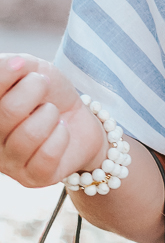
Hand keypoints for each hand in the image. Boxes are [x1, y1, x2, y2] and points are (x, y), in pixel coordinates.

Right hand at [0, 54, 105, 187]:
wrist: (79, 120)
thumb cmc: (49, 94)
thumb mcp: (33, 69)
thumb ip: (15, 64)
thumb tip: (13, 64)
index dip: (5, 74)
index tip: (23, 64)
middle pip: (8, 112)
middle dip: (34, 89)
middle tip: (43, 85)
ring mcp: (9, 163)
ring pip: (29, 134)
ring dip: (50, 115)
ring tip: (53, 113)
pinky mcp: (33, 178)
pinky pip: (47, 155)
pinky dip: (61, 136)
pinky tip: (61, 131)